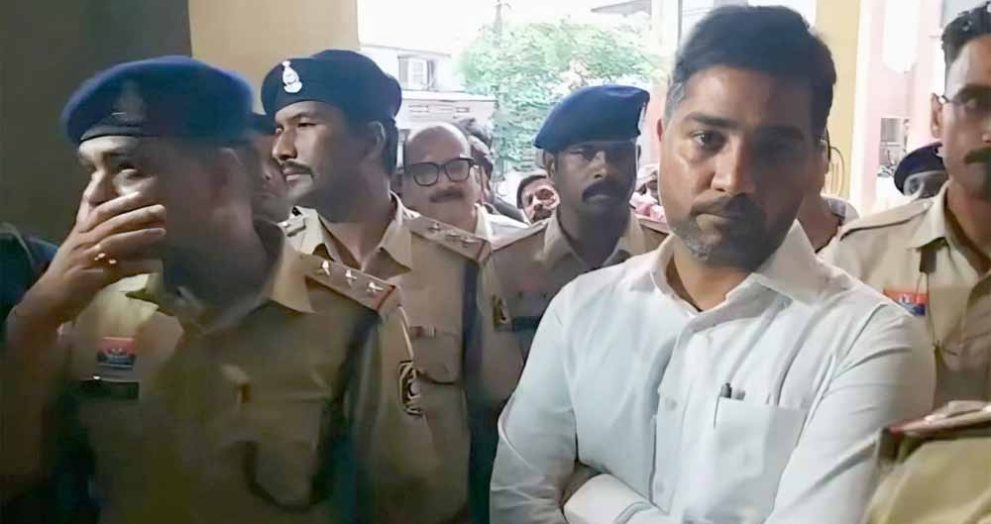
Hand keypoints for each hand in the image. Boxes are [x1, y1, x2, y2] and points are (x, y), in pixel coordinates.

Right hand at [24, 192, 165, 323]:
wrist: (47, 301)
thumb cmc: (66, 272)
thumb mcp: (77, 246)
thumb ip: (93, 229)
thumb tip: (113, 215)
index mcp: (79, 233)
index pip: (100, 211)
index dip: (121, 202)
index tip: (141, 194)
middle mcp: (82, 242)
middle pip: (112, 223)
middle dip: (137, 215)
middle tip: (161, 209)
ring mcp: (86, 260)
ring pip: (115, 242)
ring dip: (139, 236)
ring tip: (161, 232)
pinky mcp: (92, 279)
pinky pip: (119, 270)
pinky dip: (137, 266)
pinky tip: (155, 265)